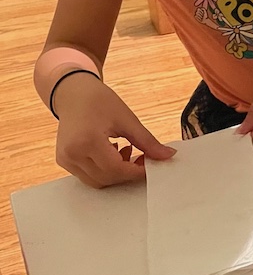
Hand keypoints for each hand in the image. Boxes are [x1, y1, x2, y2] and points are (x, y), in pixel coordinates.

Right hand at [53, 73, 175, 187]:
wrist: (74, 93)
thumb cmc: (98, 101)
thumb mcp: (127, 119)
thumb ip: (147, 141)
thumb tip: (168, 155)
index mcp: (87, 141)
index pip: (116, 169)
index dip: (137, 171)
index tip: (151, 164)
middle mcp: (72, 154)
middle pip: (107, 178)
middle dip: (128, 172)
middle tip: (143, 157)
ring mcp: (65, 159)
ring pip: (97, 181)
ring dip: (116, 173)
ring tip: (126, 151)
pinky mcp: (63, 160)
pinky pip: (87, 176)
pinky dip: (104, 170)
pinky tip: (112, 152)